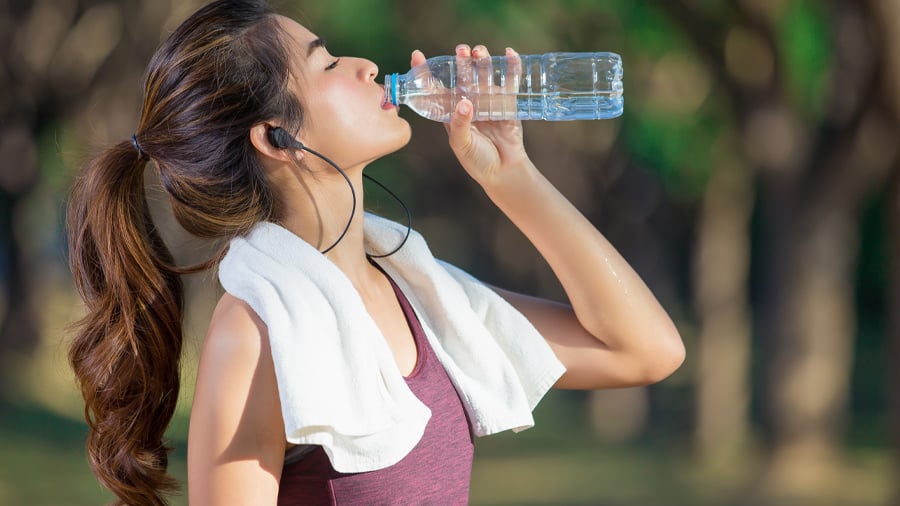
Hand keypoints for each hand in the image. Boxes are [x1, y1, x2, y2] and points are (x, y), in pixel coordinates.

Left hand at [410, 45, 531, 187]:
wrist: (503, 172)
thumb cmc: (477, 161)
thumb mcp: (461, 145)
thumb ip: (460, 125)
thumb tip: (465, 102)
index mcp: (450, 110)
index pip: (434, 87)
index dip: (425, 72)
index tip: (417, 56)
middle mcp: (468, 101)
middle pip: (463, 75)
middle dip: (461, 61)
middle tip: (461, 51)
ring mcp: (488, 99)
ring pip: (484, 73)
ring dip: (482, 59)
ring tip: (479, 52)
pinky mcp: (507, 102)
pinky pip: (510, 80)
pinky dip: (511, 66)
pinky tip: (509, 54)